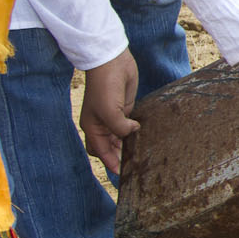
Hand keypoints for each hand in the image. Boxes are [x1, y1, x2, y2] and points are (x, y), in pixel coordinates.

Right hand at [81, 49, 140, 175]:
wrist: (111, 62)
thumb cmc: (105, 86)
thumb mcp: (109, 111)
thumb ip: (120, 128)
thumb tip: (132, 133)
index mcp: (92, 127)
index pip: (100, 152)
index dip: (111, 163)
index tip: (123, 175)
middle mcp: (101, 124)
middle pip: (110, 148)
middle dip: (120, 157)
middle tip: (137, 168)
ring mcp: (113, 116)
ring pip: (120, 138)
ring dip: (129, 145)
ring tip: (143, 156)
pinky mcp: (125, 108)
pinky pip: (130, 125)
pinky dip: (135, 133)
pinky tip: (146, 138)